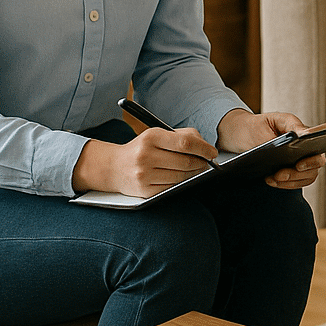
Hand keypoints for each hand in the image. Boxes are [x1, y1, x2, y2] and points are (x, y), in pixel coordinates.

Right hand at [73, 126, 216, 196]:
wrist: (113, 167)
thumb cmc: (142, 148)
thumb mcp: (157, 135)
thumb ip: (183, 136)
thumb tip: (206, 146)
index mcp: (151, 137)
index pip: (185, 143)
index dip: (203, 148)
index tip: (212, 152)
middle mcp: (146, 156)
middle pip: (186, 162)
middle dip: (201, 163)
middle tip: (206, 162)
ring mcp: (144, 175)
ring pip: (181, 177)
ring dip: (193, 174)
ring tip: (195, 169)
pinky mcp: (145, 191)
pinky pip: (172, 187)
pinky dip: (181, 183)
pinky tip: (182, 177)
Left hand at [217, 108, 325, 189]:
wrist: (236, 137)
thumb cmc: (255, 126)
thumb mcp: (270, 120)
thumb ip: (290, 126)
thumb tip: (307, 134)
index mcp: (304, 131)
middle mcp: (307, 148)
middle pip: (318, 161)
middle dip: (306, 167)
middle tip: (290, 168)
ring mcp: (299, 162)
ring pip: (309, 176)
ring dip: (292, 179)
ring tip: (273, 176)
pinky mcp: (289, 174)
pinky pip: (296, 184)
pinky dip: (284, 185)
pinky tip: (270, 180)